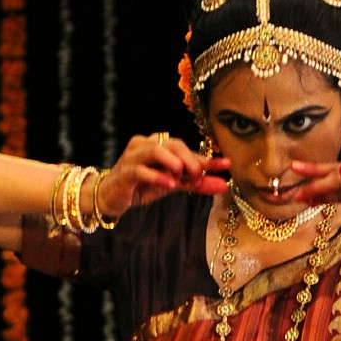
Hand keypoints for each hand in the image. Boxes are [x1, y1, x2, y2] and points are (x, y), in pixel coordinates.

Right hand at [96, 133, 229, 220]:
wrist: (112, 197)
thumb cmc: (142, 185)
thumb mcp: (173, 184)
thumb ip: (196, 184)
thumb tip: (224, 186)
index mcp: (160, 144)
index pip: (187, 148)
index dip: (207, 157)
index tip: (227, 164)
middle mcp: (146, 144)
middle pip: (173, 144)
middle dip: (190, 159)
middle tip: (199, 176)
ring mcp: (134, 156)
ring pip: (156, 150)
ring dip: (174, 163)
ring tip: (183, 176)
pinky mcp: (124, 171)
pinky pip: (141, 170)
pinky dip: (156, 176)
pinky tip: (169, 184)